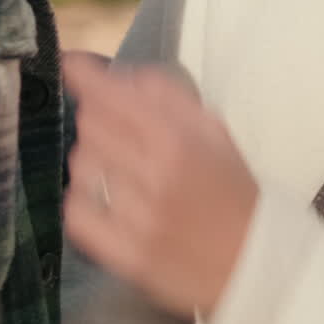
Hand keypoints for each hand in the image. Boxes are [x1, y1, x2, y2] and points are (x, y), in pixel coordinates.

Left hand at [63, 53, 258, 318]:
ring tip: (118, 166)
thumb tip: (125, 76)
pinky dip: (81, 198)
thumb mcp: (215, 132)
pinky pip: (77, 213)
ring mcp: (137, 218)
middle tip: (117, 127)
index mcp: (180, 140)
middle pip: (92, 125)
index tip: (70, 63)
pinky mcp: (125, 254)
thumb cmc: (233, 190)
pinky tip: (101, 197)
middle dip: (97, 117)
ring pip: (81, 165)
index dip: (86, 76)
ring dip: (92, 157)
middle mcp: (155, 175)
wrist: (253, 261)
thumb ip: (171, 99)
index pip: (116, 97)